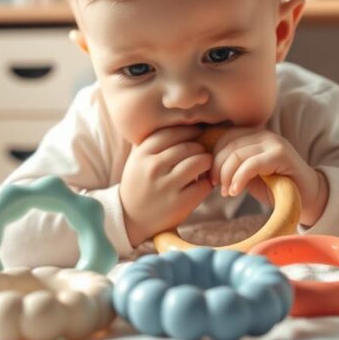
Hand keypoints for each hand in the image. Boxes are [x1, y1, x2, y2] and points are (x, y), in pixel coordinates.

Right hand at [119, 126, 213, 246]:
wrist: (130, 219)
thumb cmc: (139, 183)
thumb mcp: (138, 159)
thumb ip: (155, 141)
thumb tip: (184, 120)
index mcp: (143, 153)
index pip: (173, 132)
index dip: (189, 131)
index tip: (197, 134)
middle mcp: (153, 167)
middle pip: (189, 146)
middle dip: (200, 148)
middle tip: (202, 153)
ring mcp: (166, 186)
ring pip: (199, 161)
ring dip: (206, 162)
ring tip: (203, 166)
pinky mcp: (180, 203)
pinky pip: (204, 184)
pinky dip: (207, 182)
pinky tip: (202, 183)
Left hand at [211, 128, 327, 225]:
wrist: (307, 197)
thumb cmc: (276, 187)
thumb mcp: (249, 176)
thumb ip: (232, 167)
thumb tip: (206, 168)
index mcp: (254, 136)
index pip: (224, 138)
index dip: (212, 157)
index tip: (209, 178)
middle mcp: (264, 134)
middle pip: (228, 145)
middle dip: (216, 167)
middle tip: (216, 186)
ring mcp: (274, 142)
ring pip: (237, 154)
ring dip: (226, 175)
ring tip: (226, 191)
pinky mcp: (281, 155)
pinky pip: (251, 164)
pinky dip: (239, 179)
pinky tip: (235, 191)